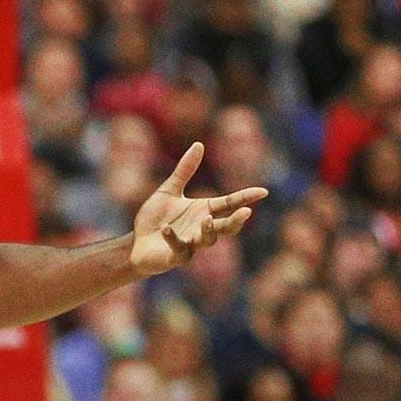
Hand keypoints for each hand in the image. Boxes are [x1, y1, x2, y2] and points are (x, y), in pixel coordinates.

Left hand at [129, 142, 266, 275]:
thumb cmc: (156, 217)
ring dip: (209, 231)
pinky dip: (173, 238)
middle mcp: (201, 228)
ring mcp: (191, 244)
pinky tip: (166, 228)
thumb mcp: (170, 189)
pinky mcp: (176, 256)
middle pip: (226, 226)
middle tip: (246, 212)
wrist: (136, 242)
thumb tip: (199, 144)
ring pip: (208, 241)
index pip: (229, 203)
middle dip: (236, 221)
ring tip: (207, 220)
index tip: (263, 191)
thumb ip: (185, 170)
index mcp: (204, 211)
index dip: (245, 197)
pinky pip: (179, 248)